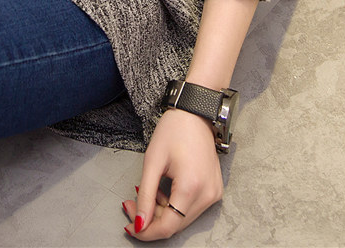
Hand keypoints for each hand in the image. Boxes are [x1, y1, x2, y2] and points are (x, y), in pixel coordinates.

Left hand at [123, 108, 222, 240]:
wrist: (195, 112)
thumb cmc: (174, 130)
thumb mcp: (152, 161)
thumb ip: (145, 195)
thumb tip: (140, 223)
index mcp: (192, 187)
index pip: (168, 226)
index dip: (146, 230)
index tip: (130, 225)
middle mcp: (207, 195)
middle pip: (175, 224)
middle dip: (150, 219)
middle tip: (131, 203)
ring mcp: (214, 193)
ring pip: (182, 218)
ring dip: (161, 211)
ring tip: (148, 191)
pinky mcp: (214, 190)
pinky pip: (191, 208)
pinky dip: (173, 204)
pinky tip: (163, 189)